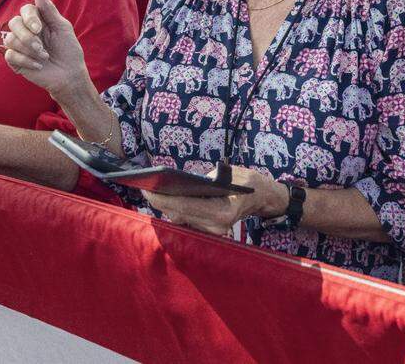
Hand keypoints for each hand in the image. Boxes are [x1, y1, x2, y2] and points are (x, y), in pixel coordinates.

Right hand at [2, 0, 92, 98]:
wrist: (69, 75)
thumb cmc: (68, 49)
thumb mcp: (62, 27)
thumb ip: (49, 9)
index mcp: (38, 20)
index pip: (25, 10)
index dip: (29, 18)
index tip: (39, 28)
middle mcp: (26, 31)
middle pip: (13, 23)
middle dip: (28, 37)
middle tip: (42, 47)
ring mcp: (19, 45)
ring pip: (10, 39)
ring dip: (29, 50)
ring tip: (44, 56)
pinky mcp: (15, 60)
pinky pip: (9, 55)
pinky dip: (26, 60)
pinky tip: (38, 65)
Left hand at [141, 165, 288, 235]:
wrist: (261, 197)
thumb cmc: (246, 181)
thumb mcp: (230, 172)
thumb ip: (206, 179)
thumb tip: (180, 183)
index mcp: (222, 212)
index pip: (184, 207)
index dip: (162, 198)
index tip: (147, 188)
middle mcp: (215, 226)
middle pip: (178, 215)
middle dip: (159, 201)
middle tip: (143, 186)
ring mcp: (211, 232)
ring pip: (179, 219)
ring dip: (165, 206)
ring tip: (151, 191)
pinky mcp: (207, 232)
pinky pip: (185, 220)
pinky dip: (174, 209)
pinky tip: (164, 198)